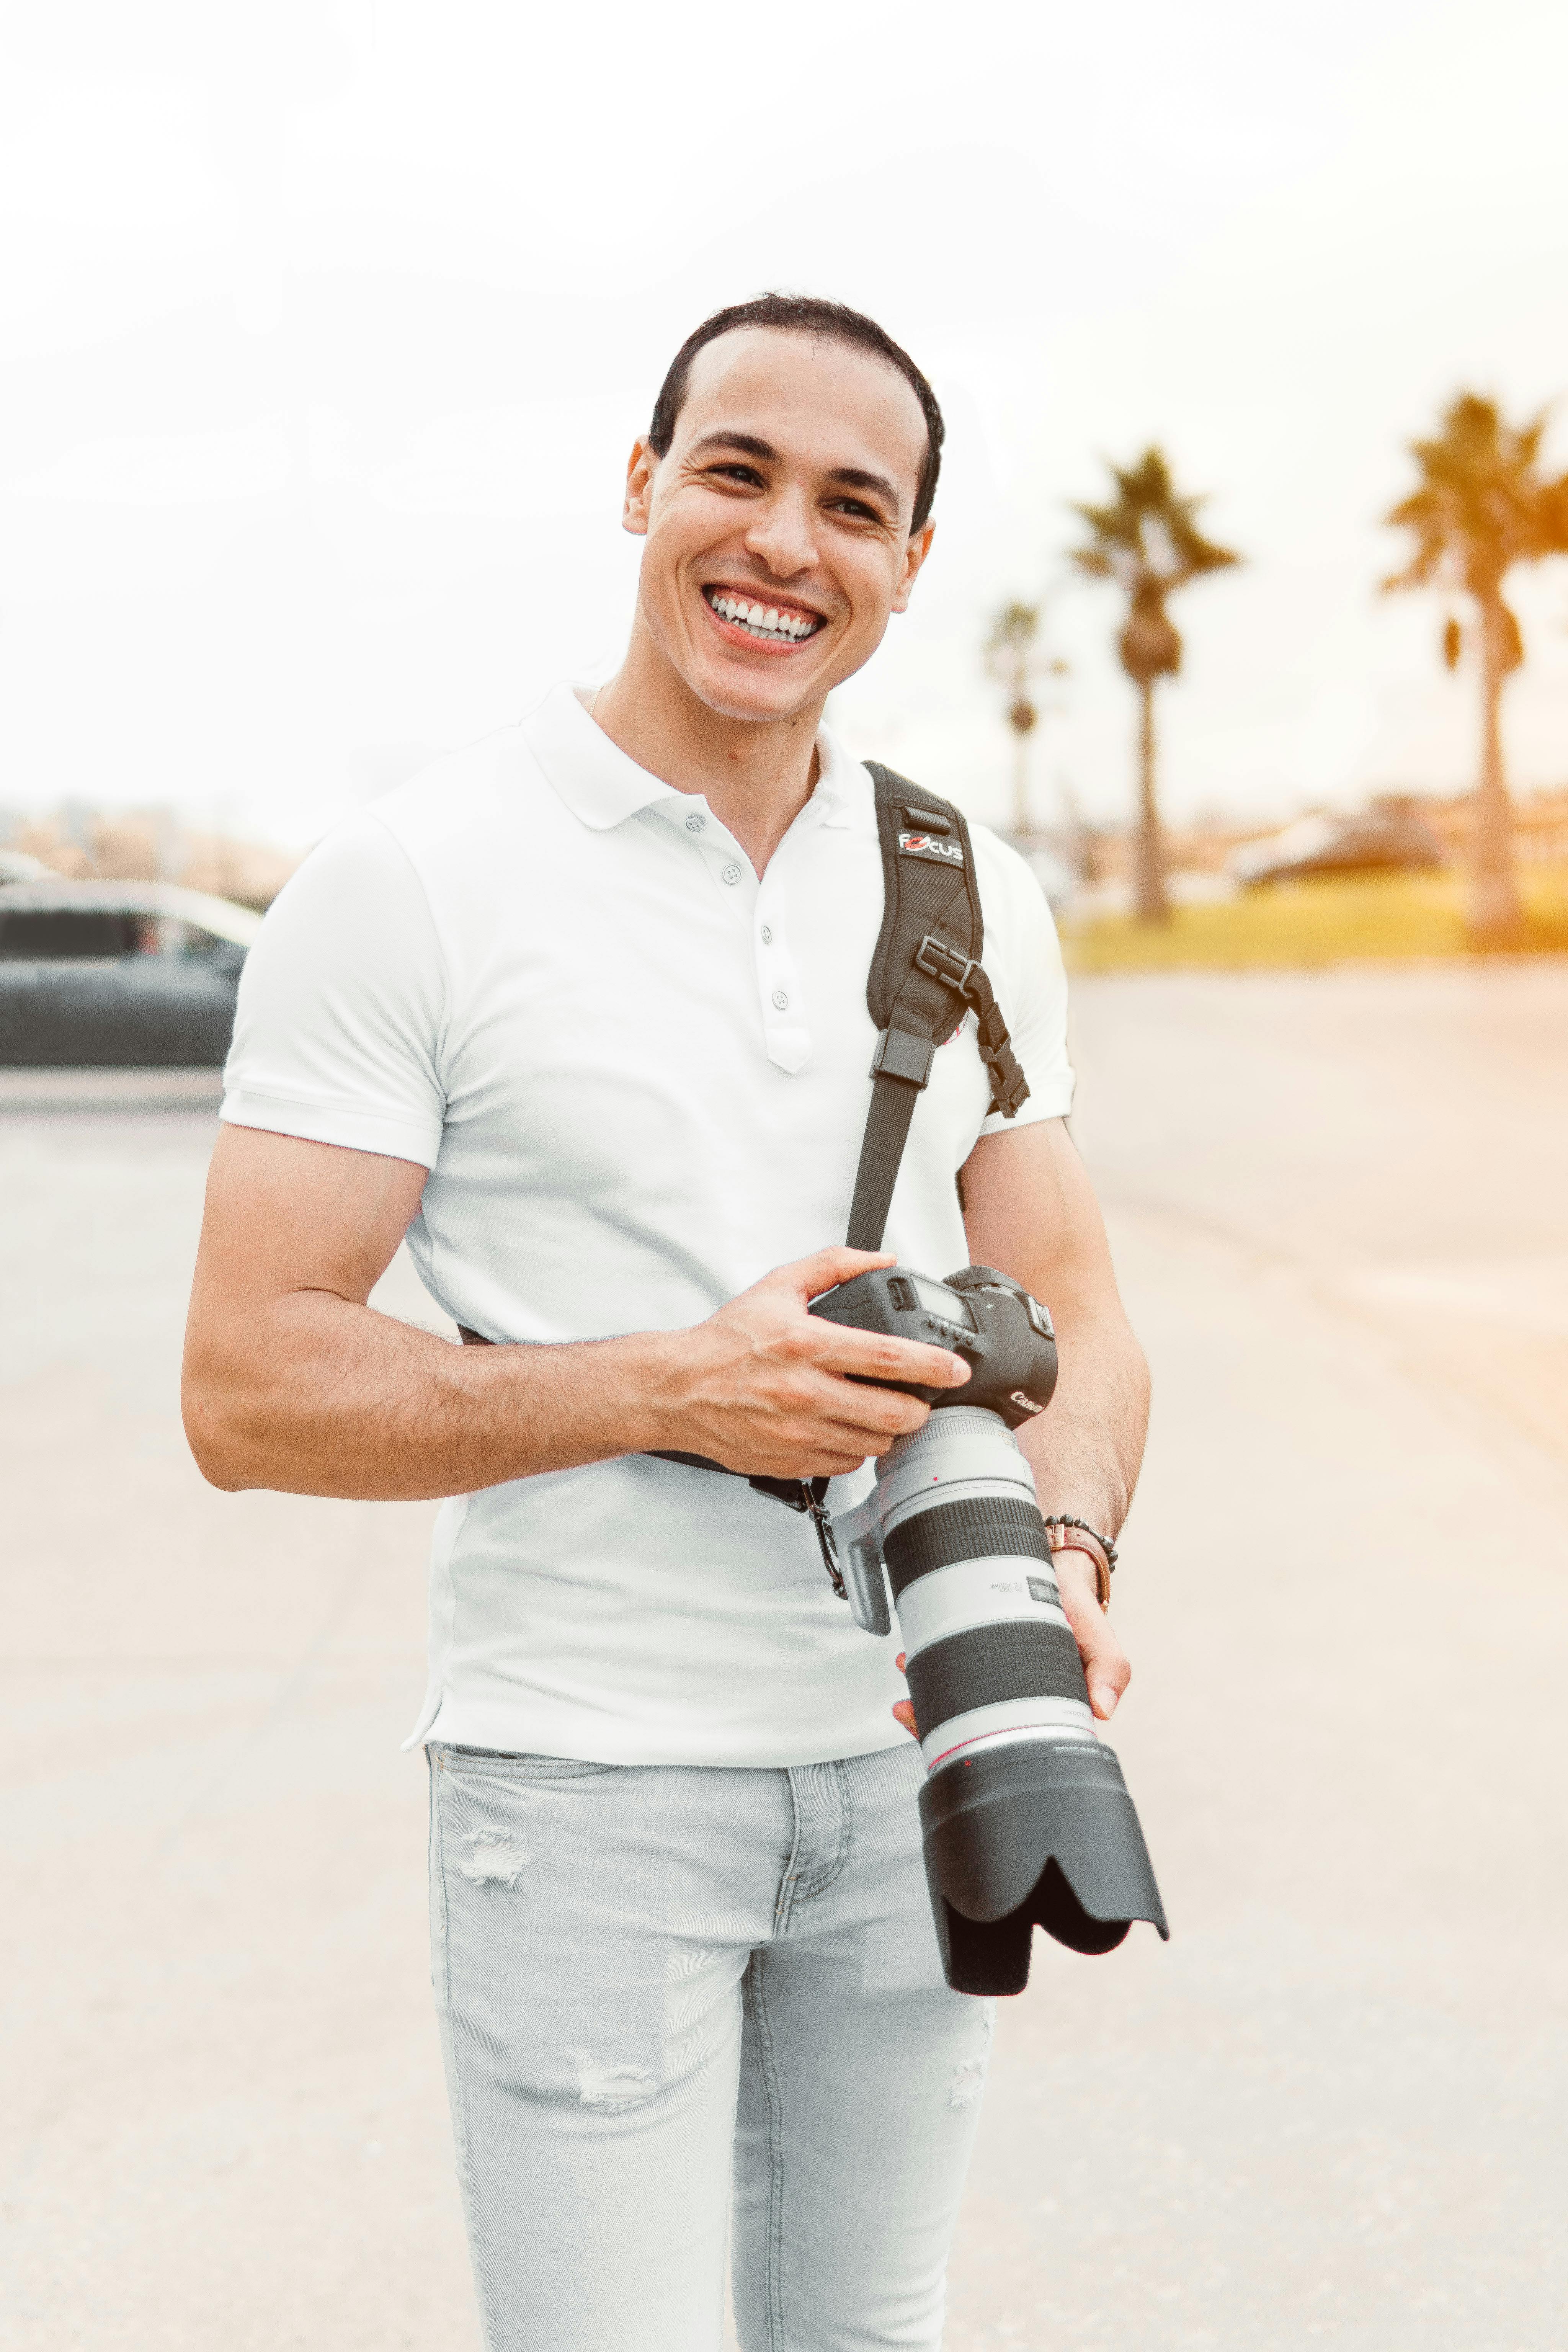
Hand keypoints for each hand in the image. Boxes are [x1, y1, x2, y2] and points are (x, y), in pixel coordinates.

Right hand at [652, 1246, 969, 1479]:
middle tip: (919, 1398)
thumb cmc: (725, 1342)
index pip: (887, 1356)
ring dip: (888, 1430)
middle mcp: (805, 1392)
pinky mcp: (789, 1461)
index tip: (956, 1368)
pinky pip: (846, 1464)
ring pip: (873, 1443)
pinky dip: (856, 1448)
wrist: (677, 1389)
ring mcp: (798, 1432)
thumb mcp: (779, 1287)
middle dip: (919, 1409)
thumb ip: (833, 1265)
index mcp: (806, 1345)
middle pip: (892, 1413)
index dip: (932, 1364)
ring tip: (879, 1411)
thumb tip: (882, 1258)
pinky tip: (846, 1428)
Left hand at [890, 1550, 1130, 1736]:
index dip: (977, 1744)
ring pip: (953, 1703)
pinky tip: (912, 1657)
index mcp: (1048, 1709)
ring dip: (923, 1694)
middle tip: (910, 1707)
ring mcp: (991, 1678)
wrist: (1055, 1565)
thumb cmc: (1076, 1607)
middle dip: (934, 1721)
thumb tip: (1103, 1709)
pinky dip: (925, 1667)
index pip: (1010, 1740)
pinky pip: (947, 1670)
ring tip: (908, 1671)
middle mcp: (1016, 1699)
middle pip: (971, 1727)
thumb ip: (1108, 1666)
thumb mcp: (1098, 1632)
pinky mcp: (974, 1653)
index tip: (949, 1734)